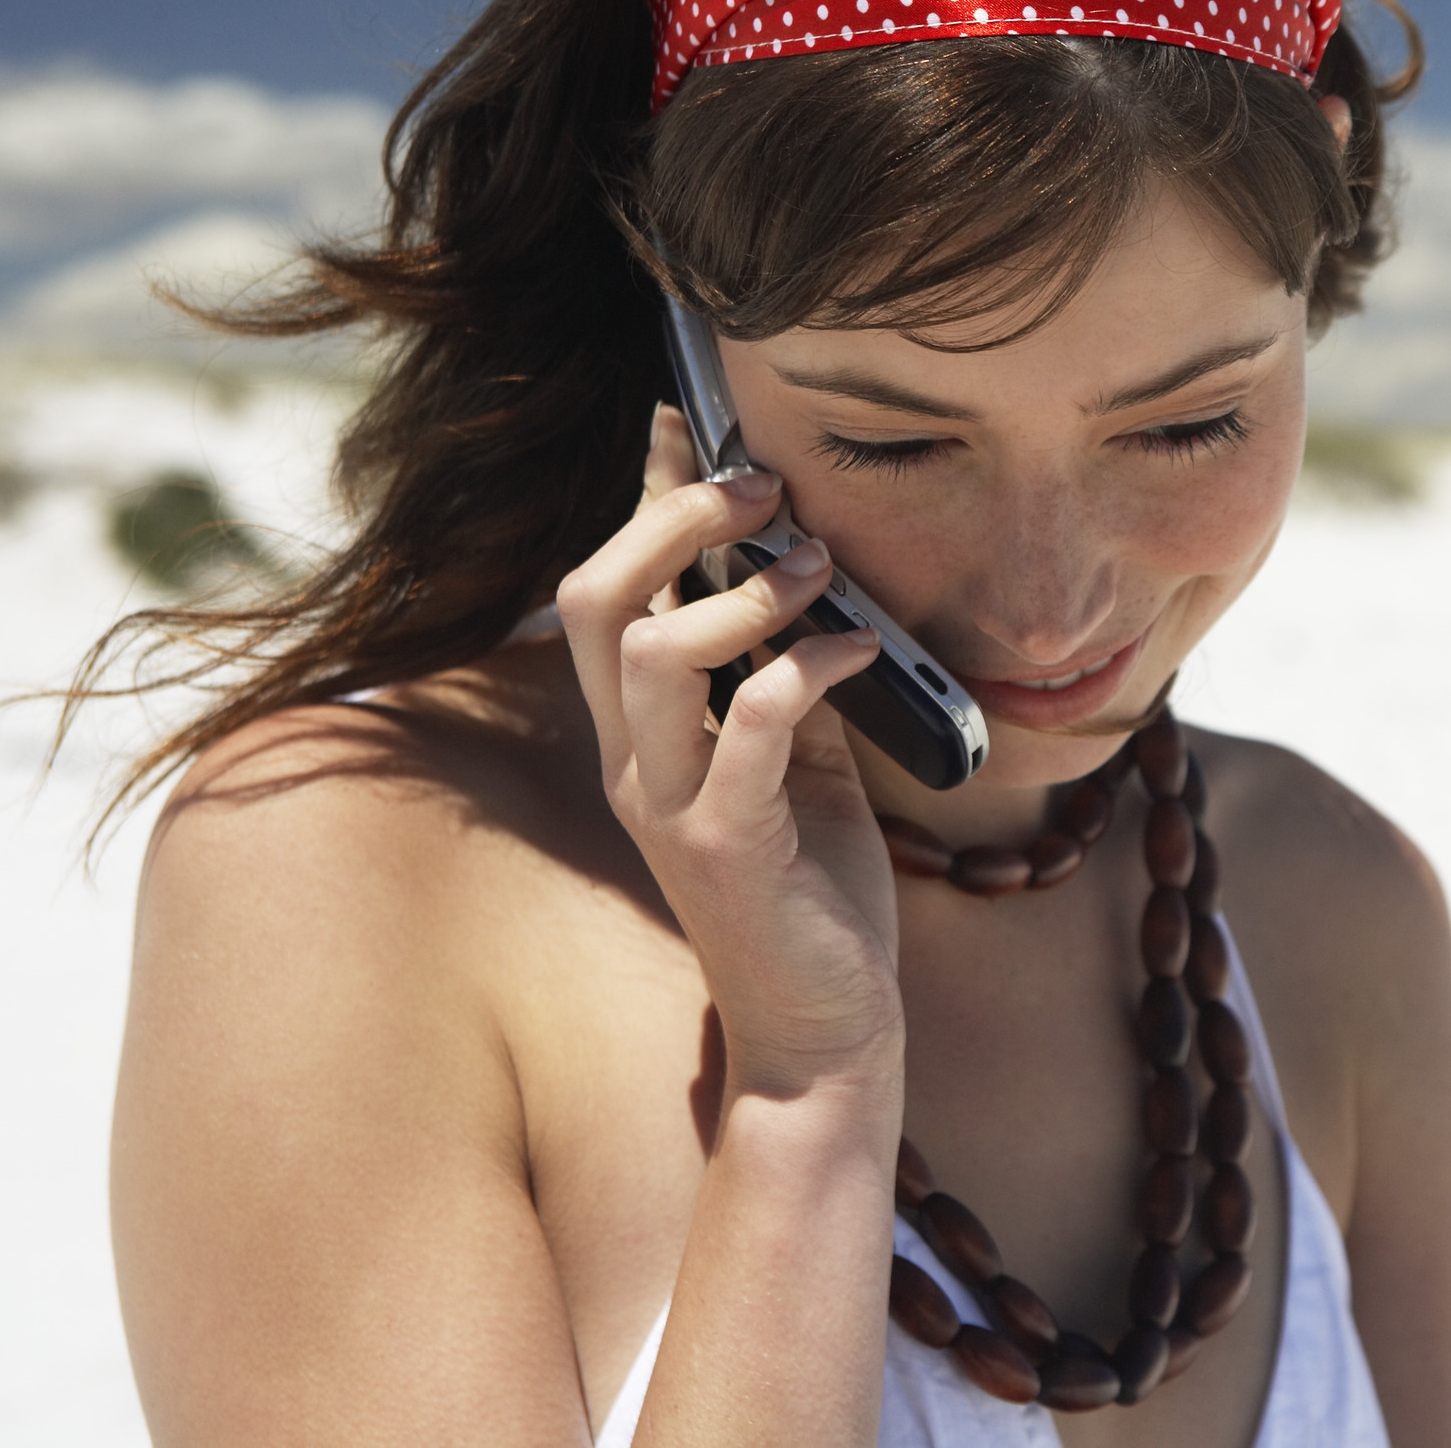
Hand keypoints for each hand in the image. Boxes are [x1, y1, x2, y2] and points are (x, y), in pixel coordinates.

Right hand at [558, 407, 902, 1099]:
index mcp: (642, 733)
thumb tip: (806, 577)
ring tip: (824, 571)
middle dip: (674, 520)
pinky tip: (854, 653)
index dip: (643, 495)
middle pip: (596, 599)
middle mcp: (633, 761)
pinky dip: (798, 669)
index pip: (610, 587)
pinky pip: (743, 728)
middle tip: (764, 488)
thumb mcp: (797, 763)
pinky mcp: (724, 850)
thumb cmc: (815, 894)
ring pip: (649, 654)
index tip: (684, 416)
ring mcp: (669, 806)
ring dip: (742, 592)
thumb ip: (781, 677)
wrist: (824, 1034)